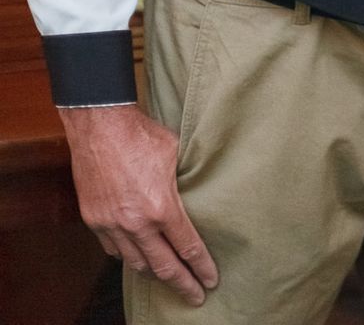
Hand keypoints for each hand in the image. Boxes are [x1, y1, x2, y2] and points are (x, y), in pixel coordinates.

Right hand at [61, 104, 217, 305]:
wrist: (100, 127)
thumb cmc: (143, 136)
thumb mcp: (178, 157)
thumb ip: (187, 182)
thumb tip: (201, 192)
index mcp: (162, 208)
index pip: (187, 248)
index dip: (201, 267)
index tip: (210, 280)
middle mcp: (136, 223)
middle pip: (163, 266)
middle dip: (182, 284)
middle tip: (195, 296)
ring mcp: (111, 224)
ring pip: (135, 262)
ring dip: (154, 273)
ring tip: (169, 279)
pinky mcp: (94, 219)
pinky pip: (113, 248)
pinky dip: (128, 256)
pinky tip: (138, 257)